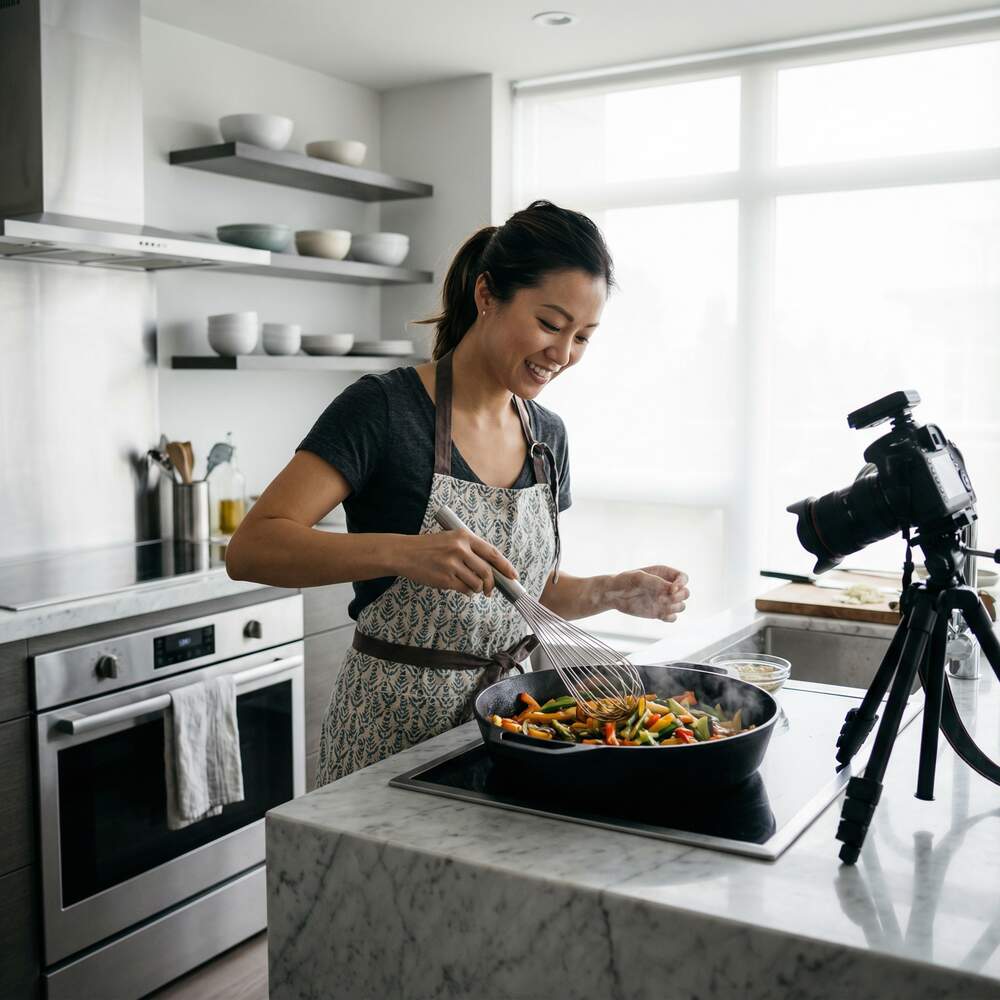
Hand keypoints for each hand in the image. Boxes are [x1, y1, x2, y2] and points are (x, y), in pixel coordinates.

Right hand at [400, 529, 517, 596]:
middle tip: (490, 590)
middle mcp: (460, 549)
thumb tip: (491, 570)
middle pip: (487, 572)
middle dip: (492, 584)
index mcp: (464, 537)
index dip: (505, 566)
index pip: (492, 553)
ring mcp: (452, 565)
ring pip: (476, 583)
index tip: (513, 576)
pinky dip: (465, 591)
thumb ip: (470, 551)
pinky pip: (464, 590)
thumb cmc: (428, 547)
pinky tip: (457, 586)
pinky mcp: (445, 579)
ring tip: (468, 586)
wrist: (404, 553)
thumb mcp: (450, 540)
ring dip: (476, 589)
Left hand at [605, 566, 688, 621]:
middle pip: (686, 593)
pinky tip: (660, 615)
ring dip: (675, 607)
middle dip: (679, 597)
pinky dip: (670, 618)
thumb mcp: (639, 578)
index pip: (683, 578)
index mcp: (664, 574)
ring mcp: (664, 601)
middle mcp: (667, 587)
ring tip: (660, 604)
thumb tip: (671, 589)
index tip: (672, 590)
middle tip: (663, 599)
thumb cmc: (624, 581)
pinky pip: (673, 618)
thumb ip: (655, 582)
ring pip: (681, 606)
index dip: (681, 584)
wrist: (613, 595)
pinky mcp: (659, 612)